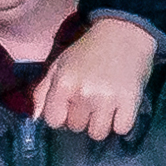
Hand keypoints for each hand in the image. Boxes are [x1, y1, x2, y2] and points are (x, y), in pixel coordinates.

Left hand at [27, 19, 159, 139]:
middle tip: (90, 100)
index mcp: (64, 83)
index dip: (60, 115)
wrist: (123, 32)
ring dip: (101, 123)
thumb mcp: (59, 64)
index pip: (53, 121)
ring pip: (98, 133)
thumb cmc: (88, 50)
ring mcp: (107, 98)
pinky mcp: (130, 101)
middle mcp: (84, 93)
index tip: (69, 106)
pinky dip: (121, 123)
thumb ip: (42, 91)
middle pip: (76, 127)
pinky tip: (120, 107)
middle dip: (81, 117)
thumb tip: (35, 118)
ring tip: (105, 106)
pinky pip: (121, 129)